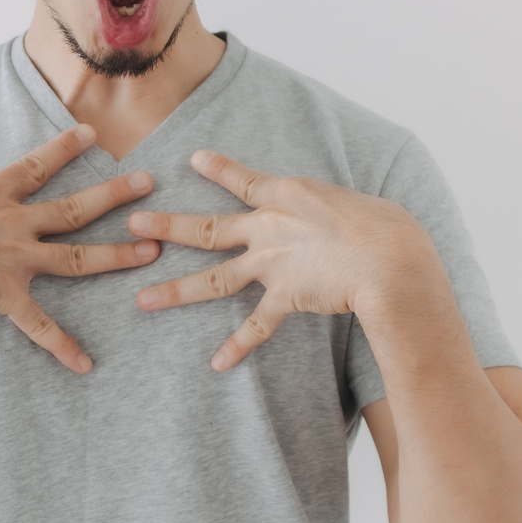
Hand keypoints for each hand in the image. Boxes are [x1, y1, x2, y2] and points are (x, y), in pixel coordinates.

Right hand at [0, 124, 157, 373]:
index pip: (35, 166)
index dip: (64, 148)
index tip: (93, 134)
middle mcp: (11, 221)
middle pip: (74, 206)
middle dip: (114, 194)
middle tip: (150, 183)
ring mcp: (15, 257)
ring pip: (77, 256)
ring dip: (117, 255)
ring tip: (152, 252)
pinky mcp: (8, 293)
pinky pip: (41, 325)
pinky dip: (63, 345)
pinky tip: (85, 364)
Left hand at [127, 149, 439, 370]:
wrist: (388, 257)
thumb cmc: (382, 224)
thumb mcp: (347, 201)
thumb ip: (326, 206)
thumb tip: (330, 211)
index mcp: (286, 194)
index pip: (243, 180)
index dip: (217, 168)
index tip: (193, 159)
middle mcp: (270, 227)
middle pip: (208, 228)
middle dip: (168, 226)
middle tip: (133, 225)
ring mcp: (273, 263)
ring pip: (215, 280)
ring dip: (177, 291)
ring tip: (143, 300)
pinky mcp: (286, 295)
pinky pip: (256, 326)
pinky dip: (237, 346)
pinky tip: (217, 362)